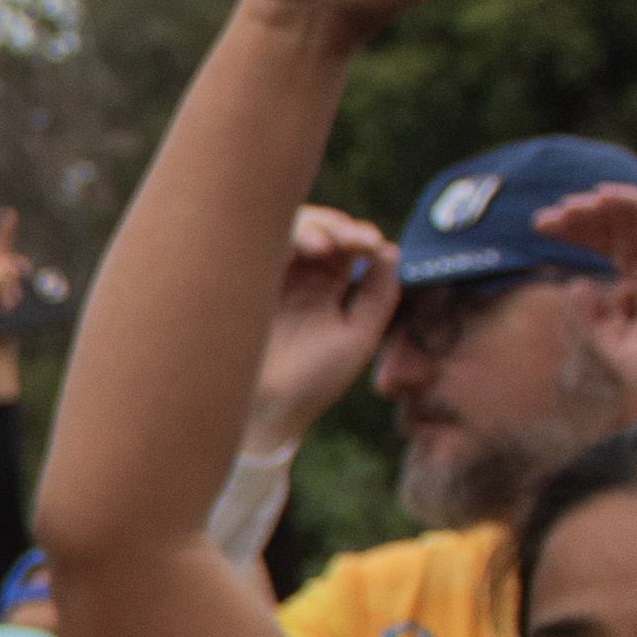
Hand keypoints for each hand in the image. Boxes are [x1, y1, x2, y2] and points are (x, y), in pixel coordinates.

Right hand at [250, 209, 399, 450]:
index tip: (371, 245)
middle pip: (318, 228)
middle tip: (350, 239)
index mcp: (326, 288)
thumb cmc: (313, 381)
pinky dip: (280, 238)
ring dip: (310, 227)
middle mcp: (298, 277)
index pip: (345, 246)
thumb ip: (378, 297)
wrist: (267, 410)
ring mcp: (269, 276)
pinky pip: (259, 246)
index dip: (360, 236)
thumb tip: (391, 251)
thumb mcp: (358, 338)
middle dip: (337, 226)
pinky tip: (298, 250)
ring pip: (287, 229)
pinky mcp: (244, 281)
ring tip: (323, 246)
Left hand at [537, 184, 636, 421]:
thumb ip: (595, 319)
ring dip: (603, 206)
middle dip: (581, 217)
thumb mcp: (619, 349)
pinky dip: (635, 201)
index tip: (542, 227)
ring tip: (569, 207)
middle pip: (616, 227)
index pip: (606, 245)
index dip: (576, 231)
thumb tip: (574, 283)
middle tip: (545, 219)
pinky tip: (603, 196)